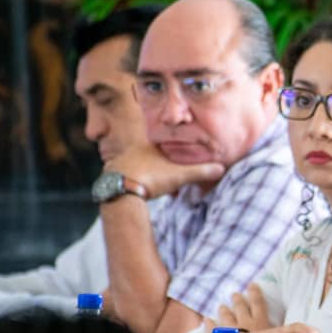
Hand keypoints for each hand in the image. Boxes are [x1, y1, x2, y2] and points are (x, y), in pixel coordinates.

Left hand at [105, 144, 223, 198]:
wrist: (123, 190)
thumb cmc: (152, 178)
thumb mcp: (180, 175)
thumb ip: (200, 171)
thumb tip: (221, 168)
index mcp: (149, 144)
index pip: (162, 143)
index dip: (170, 152)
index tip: (174, 161)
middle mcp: (133, 148)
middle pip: (149, 154)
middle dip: (158, 165)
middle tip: (165, 177)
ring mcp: (119, 159)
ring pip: (136, 164)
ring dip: (144, 173)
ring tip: (152, 185)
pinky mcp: (110, 172)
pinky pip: (123, 174)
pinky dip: (131, 180)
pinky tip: (136, 188)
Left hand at [213, 283, 272, 331]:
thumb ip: (278, 331)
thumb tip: (296, 326)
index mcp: (261, 323)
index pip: (258, 303)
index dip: (255, 293)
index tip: (252, 284)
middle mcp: (246, 324)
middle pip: (240, 307)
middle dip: (237, 300)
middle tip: (234, 294)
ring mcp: (232, 331)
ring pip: (227, 317)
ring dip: (224, 311)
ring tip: (222, 307)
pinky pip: (214, 330)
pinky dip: (210, 324)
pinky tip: (207, 320)